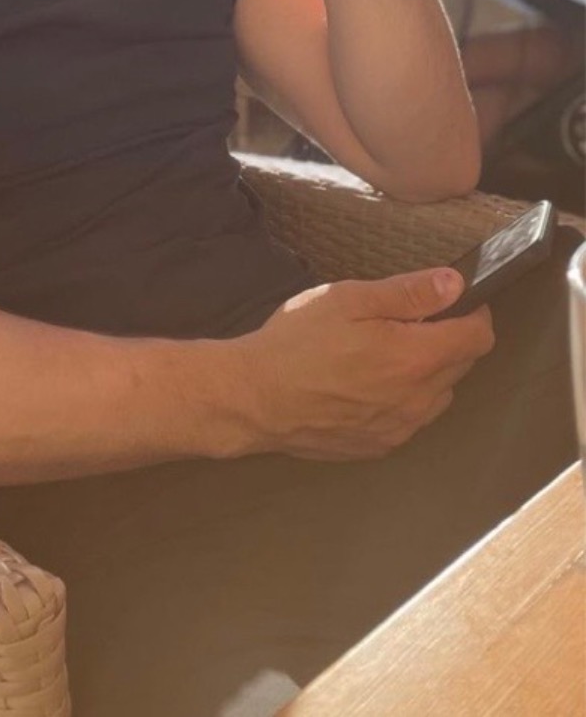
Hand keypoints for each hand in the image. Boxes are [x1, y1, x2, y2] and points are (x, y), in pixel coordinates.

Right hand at [228, 268, 494, 461]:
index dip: (475, 313)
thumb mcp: (348, 300)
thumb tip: (454, 284)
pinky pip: (411, 418)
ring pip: (439, 395)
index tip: (458, 300)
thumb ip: (407, 293)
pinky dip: (405, 397)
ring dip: (430, 371)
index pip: (478, 338)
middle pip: (463, 366)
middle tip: (411, 319)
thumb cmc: (297, 342)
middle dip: (450, 338)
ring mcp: (400, 429)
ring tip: (387, 351)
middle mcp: (418, 401)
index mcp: (415, 359)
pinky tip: (368, 382)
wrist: (254, 399)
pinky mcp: (379, 447)